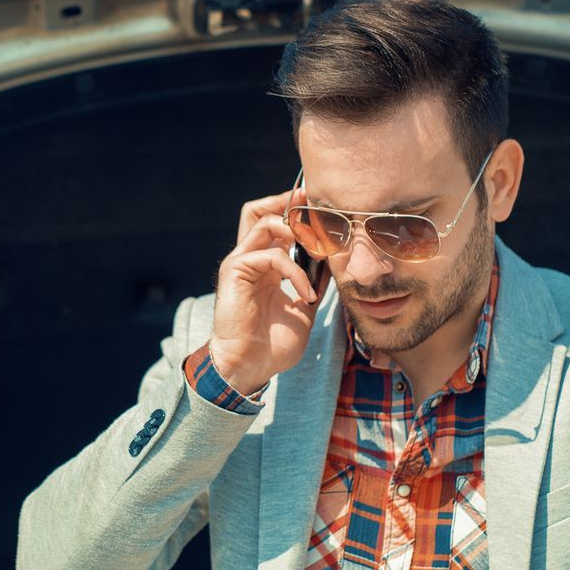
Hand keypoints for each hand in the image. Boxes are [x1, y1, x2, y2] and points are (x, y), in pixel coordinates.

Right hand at [208, 185, 317, 394]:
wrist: (249, 367)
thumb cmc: (272, 345)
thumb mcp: (304, 309)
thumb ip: (315, 284)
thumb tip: (333, 264)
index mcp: (264, 266)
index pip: (274, 225)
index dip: (295, 212)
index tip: (321, 209)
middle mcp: (250, 259)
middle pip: (258, 211)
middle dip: (287, 203)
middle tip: (314, 207)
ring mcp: (241, 263)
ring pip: (264, 222)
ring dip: (296, 231)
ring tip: (318, 251)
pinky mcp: (235, 271)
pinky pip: (271, 256)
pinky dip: (295, 272)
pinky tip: (307, 294)